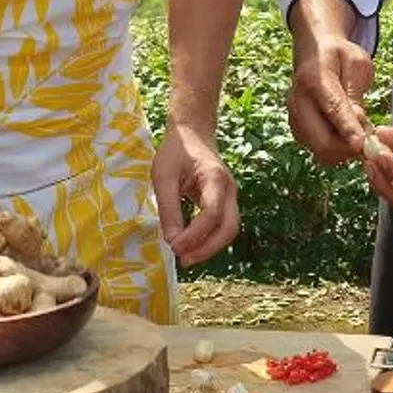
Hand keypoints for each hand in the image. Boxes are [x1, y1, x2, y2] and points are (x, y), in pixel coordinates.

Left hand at [152, 124, 240, 265]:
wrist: (192, 132)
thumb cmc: (176, 151)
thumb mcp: (163, 176)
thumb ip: (168, 208)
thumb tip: (172, 241)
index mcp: (216, 179)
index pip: (212, 215)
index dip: (195, 235)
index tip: (174, 247)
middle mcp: (229, 190)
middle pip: (229, 228)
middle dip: (208, 248)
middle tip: (184, 260)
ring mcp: (229, 196)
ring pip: (229, 229)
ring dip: (210, 247)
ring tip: (186, 257)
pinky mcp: (223, 201)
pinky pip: (222, 225)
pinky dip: (209, 239)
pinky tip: (191, 245)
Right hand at [286, 13, 375, 165]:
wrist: (314, 53)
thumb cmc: (340, 56)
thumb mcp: (356, 62)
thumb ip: (356, 92)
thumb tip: (359, 123)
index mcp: (314, 78)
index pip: (332, 109)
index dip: (348, 129)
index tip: (363, 144)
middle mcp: (298, 102)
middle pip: (322, 142)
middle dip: (349, 148)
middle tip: (372, 142)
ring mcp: (294, 119)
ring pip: (321, 151)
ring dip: (345, 150)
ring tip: (362, 134)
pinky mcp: (297, 131)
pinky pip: (319, 151)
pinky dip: (338, 150)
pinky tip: (348, 135)